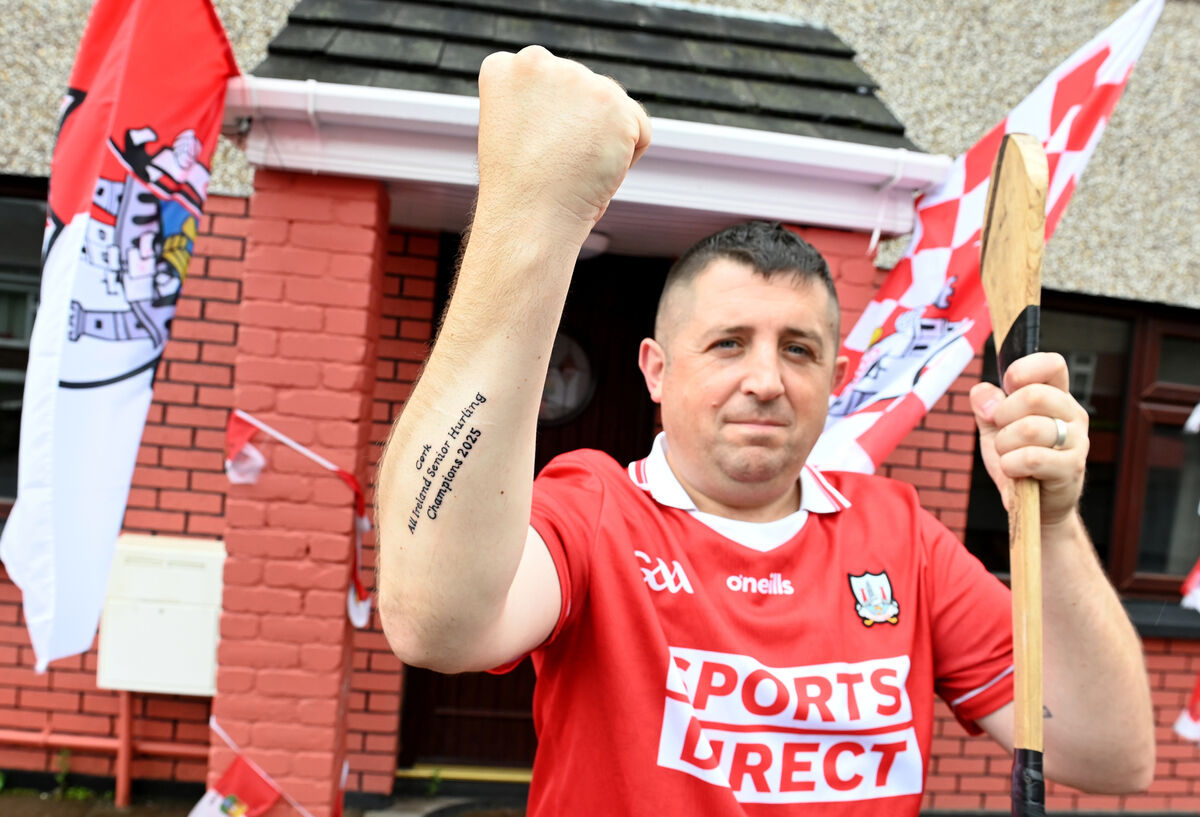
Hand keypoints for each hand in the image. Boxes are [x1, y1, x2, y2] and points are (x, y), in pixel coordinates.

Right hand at [475, 46, 651, 244]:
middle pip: (586, 95)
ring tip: (574, 168)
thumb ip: (542, 105)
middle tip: (555, 164)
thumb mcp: (516, 133)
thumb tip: (582, 107)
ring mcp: (576, 77)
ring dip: (604, 144)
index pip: (551, 88)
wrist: (528, 218)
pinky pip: (640, 130)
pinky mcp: (613, 101)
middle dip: (580, 131)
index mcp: (504, 68)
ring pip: (614, 110)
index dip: (548, 128)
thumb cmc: (521, 192)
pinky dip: (627, 159)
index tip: (529, 150)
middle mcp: (536, 61)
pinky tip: (596, 171)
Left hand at [969, 352, 1088, 527]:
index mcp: (1056, 396)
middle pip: (1034, 395)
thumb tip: (982, 392)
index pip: (1053, 364)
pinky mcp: (1072, 468)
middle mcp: (1072, 414)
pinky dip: (1010, 465)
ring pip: (1030, 428)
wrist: (1036, 505)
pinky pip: (1032, 458)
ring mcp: (1077, 441)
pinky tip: (1013, 470)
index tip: (1006, 387)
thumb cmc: (1017, 459)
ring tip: (1007, 454)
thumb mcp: (995, 428)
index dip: (1022, 370)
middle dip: (1003, 414)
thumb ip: (986, 406)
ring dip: (1004, 444)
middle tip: (1000, 429)